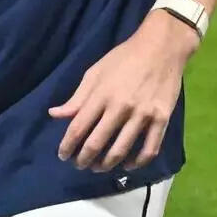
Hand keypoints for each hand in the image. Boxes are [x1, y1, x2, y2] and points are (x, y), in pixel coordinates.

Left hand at [50, 11, 198, 172]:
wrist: (161, 48)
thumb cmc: (124, 58)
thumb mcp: (95, 72)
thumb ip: (76, 97)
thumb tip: (54, 115)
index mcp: (101, 94)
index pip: (78, 127)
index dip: (68, 145)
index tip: (63, 155)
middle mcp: (120, 107)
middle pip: (97, 142)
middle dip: (84, 159)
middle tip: (79, 165)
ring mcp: (143, 115)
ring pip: (121, 150)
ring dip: (106, 164)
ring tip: (98, 167)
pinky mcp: (162, 119)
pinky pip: (149, 149)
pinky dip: (137, 163)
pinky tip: (127, 165)